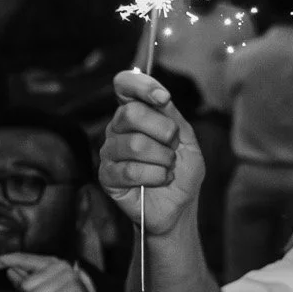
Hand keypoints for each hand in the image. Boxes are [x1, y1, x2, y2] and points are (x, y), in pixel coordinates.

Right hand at [99, 70, 204, 236]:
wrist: (179, 205)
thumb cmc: (181, 171)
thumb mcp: (186, 138)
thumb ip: (172, 116)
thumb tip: (160, 97)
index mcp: (136, 114)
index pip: (124, 86)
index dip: (141, 86)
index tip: (164, 99)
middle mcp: (117, 129)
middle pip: (130, 114)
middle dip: (163, 131)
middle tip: (173, 146)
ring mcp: (109, 153)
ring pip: (134, 144)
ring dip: (163, 158)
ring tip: (169, 168)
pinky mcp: (106, 176)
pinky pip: (130, 170)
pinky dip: (155, 176)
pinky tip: (160, 180)